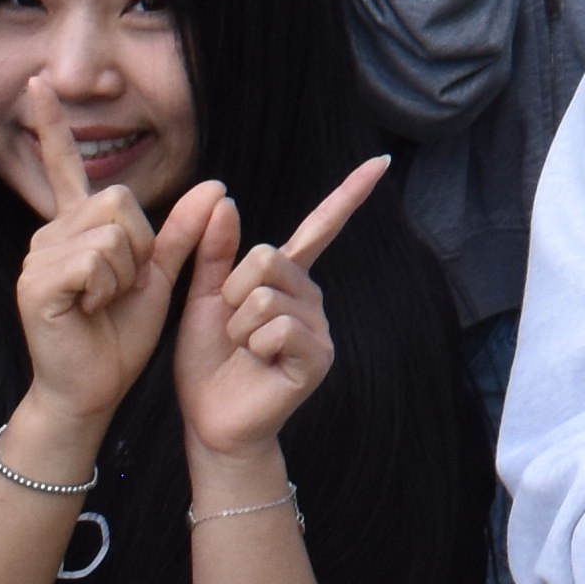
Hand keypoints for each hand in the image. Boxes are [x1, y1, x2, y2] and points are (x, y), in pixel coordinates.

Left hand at [167, 158, 392, 465]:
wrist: (210, 421)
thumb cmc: (208, 362)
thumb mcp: (204, 299)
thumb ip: (214, 251)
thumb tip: (226, 198)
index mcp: (286, 278)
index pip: (320, 227)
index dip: (350, 193)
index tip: (381, 162)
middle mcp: (310, 295)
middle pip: (267, 256)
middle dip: (232, 292)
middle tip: (232, 327)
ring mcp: (318, 326)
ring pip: (267, 295)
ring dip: (238, 325)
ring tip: (244, 350)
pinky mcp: (318, 356)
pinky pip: (278, 327)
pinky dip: (254, 345)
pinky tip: (259, 364)